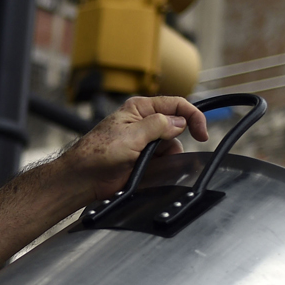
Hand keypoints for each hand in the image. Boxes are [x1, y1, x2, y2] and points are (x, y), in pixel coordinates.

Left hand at [58, 96, 210, 201]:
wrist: (83, 179)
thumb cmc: (97, 154)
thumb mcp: (131, 135)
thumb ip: (158, 125)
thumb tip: (179, 122)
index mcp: (139, 109)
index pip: (176, 104)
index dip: (192, 116)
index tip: (201, 133)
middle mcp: (143, 122)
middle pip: (176, 127)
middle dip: (175, 141)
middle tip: (161, 153)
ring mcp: (143, 141)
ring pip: (171, 145)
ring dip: (167, 156)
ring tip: (148, 164)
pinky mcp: (142, 158)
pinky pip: (163, 159)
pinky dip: (162, 166)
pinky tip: (148, 170)